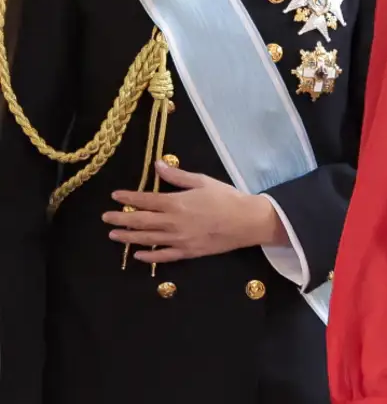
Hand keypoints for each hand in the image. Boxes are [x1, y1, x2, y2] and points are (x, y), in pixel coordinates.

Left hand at [102, 160, 288, 263]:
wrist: (245, 221)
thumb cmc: (225, 197)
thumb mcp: (202, 181)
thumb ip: (177, 176)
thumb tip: (157, 165)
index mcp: (176, 202)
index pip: (146, 200)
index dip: (129, 197)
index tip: (115, 196)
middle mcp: (173, 222)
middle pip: (141, 221)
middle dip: (121, 218)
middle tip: (106, 218)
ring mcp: (179, 239)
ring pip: (147, 239)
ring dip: (128, 237)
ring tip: (114, 234)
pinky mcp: (187, 252)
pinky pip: (163, 256)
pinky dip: (149, 256)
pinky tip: (138, 255)